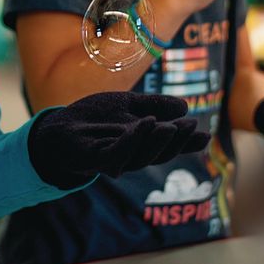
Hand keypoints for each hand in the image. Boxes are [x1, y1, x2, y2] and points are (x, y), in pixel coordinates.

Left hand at [27, 92, 209, 188]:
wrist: (59, 127)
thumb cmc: (93, 118)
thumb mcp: (126, 105)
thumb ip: (153, 105)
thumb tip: (185, 107)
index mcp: (140, 144)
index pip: (167, 145)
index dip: (186, 142)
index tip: (204, 133)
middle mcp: (131, 156)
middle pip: (158, 153)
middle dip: (176, 141)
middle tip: (192, 126)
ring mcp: (113, 159)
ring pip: (141, 155)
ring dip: (157, 140)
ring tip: (170, 126)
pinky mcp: (95, 158)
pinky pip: (117, 152)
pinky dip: (133, 139)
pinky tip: (144, 124)